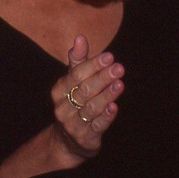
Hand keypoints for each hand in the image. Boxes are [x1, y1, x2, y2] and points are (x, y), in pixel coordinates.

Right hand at [0, 35, 122, 177]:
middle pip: (84, 90)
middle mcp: (62, 107)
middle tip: (119, 68)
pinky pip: (96, 126)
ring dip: (106, 95)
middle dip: (102, 78)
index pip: (76, 75)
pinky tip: (114, 107)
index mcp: (59, 90)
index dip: (93, 65)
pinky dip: (105, 116)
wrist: (69, 140)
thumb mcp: (74, 81)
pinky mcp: (84, 138)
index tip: (109, 56)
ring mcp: (72, 124)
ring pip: (91, 108)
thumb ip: (78, 60)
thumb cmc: (74, 102)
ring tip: (120, 84)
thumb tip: (80, 37)